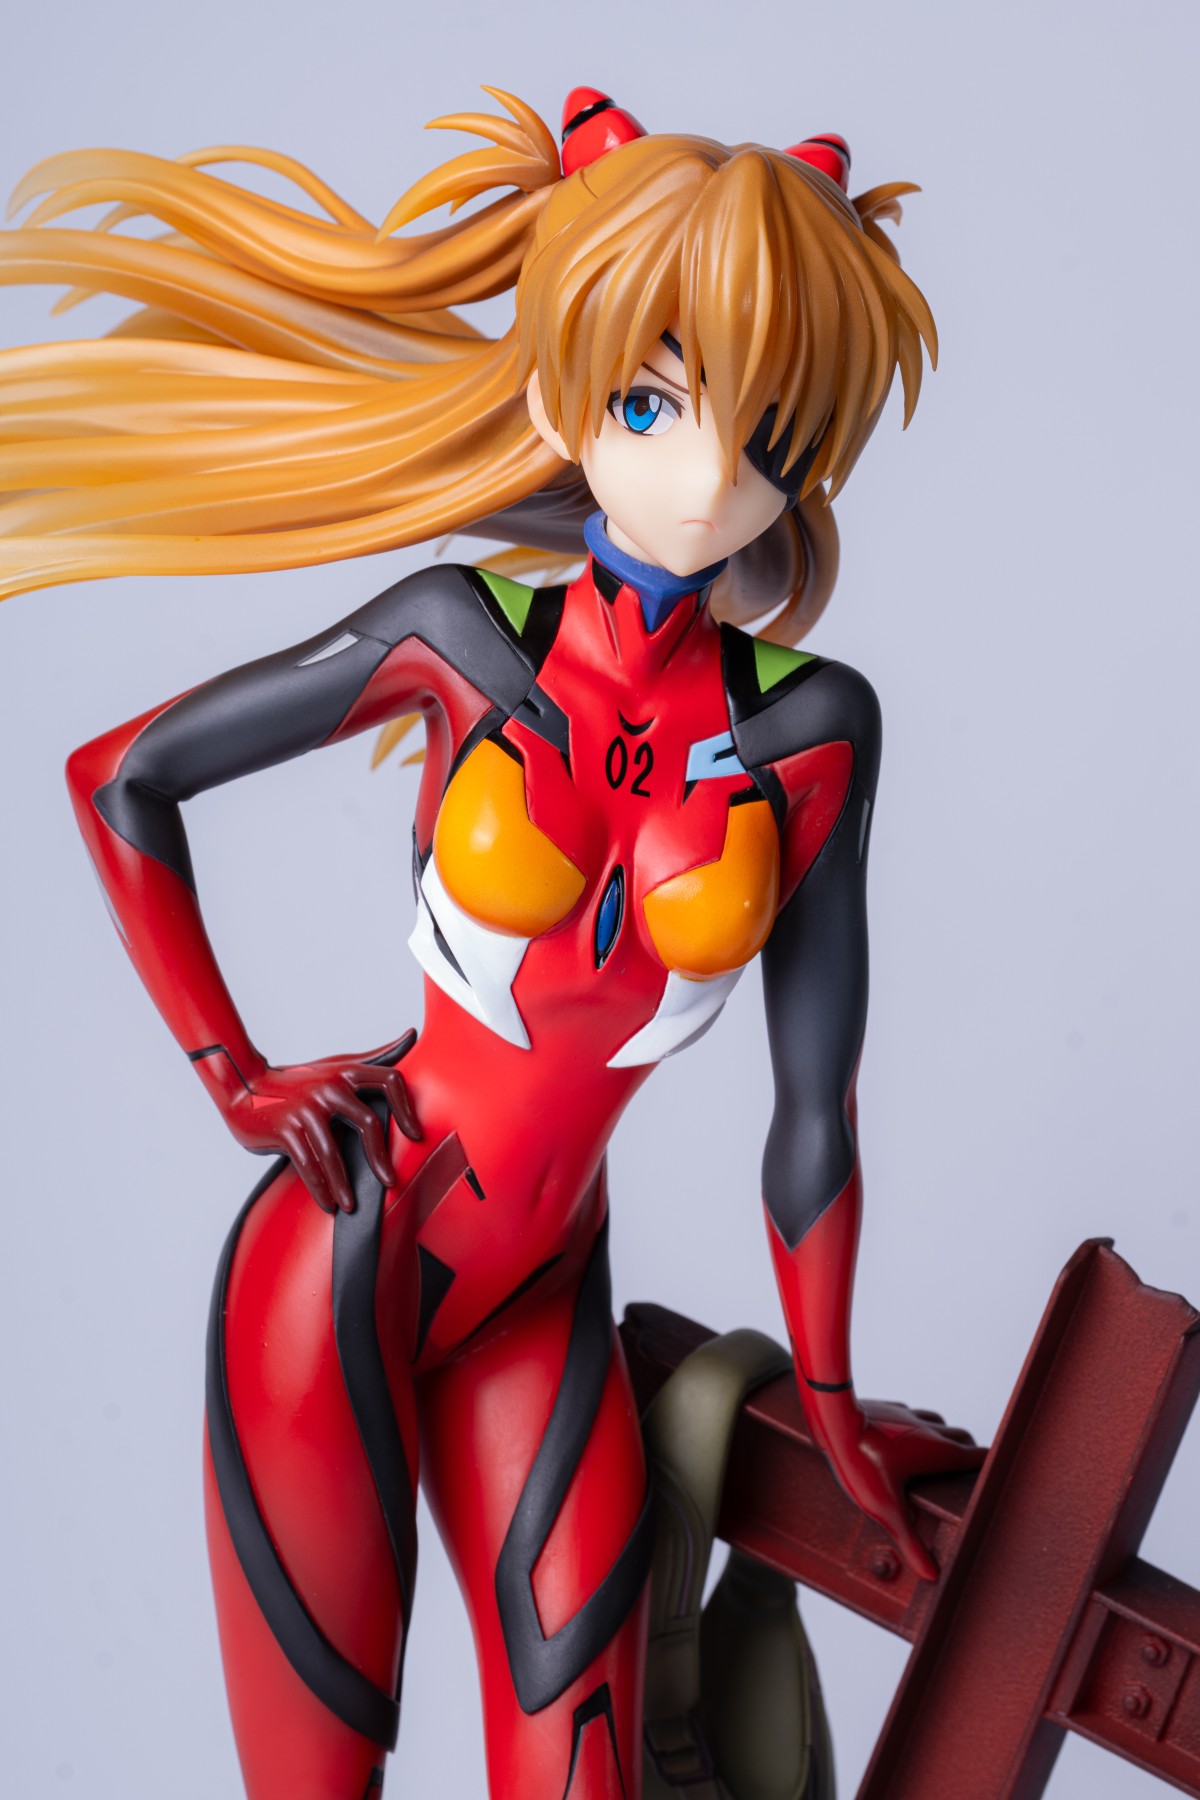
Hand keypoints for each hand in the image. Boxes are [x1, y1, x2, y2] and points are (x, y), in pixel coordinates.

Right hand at [215, 1033, 420, 1214]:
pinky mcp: (285, 1128)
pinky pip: (307, 1163)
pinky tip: (327, 1203)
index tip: (416, 1135)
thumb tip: (412, 1036)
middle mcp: (329, 1086)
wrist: (244, 1086)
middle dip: (380, 1158)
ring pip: (333, 1153)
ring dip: (344, 1185)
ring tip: (351, 1205)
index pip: (390, 1080)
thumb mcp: (339, 1065)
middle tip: (390, 1181)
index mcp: (347, 1071)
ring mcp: (306, 1107)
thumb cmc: (300, 1080)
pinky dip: (319, 1188)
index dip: (407, 1107)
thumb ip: (377, 1057)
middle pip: (367, 1123)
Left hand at [804, 1389, 984, 1580]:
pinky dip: (914, 1426)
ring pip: (938, 1422)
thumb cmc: (861, 1462)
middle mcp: (930, 1430)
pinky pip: (910, 1414)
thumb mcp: (887, 1509)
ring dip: (942, 1437)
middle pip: (963, 1438)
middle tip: (965, 1474)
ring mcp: (909, 1415)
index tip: (998, 1478)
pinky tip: (901, 1437)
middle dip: (968, 1454)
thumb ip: (910, 1542)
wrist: (833, 1417)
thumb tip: (932, 1575)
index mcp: (939, 1453)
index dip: (991, 1467)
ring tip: (934, 1457)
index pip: (979, 1456)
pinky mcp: (889, 1407)